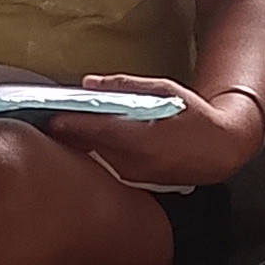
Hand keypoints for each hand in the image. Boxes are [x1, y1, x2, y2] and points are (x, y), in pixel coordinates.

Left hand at [44, 73, 260, 190]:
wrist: (219, 151)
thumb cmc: (195, 116)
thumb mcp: (164, 91)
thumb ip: (125, 86)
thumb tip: (88, 83)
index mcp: (144, 138)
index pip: (98, 130)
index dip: (71, 123)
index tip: (49, 116)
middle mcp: (136, 162)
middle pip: (90, 145)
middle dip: (68, 132)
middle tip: (44, 116)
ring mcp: (134, 175)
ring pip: (96, 156)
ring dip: (79, 142)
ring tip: (62, 125)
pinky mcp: (133, 182)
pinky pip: (105, 163)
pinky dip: (93, 150)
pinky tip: (84, 139)